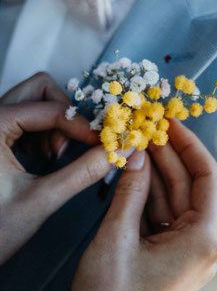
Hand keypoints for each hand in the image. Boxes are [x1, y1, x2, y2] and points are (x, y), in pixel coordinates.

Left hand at [0, 73, 116, 263]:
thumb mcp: (41, 199)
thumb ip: (82, 173)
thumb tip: (116, 152)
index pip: (48, 109)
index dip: (81, 125)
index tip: (101, 143)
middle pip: (39, 90)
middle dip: (64, 114)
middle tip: (73, 144)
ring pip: (34, 100)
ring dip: (55, 123)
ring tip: (56, 156)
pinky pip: (27, 117)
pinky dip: (45, 131)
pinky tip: (46, 156)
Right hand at [51, 119, 216, 290]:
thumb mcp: (116, 236)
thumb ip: (130, 189)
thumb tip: (136, 153)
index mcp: (203, 240)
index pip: (207, 176)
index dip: (188, 144)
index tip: (170, 122)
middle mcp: (202, 244)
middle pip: (190, 185)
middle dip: (168, 156)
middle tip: (147, 129)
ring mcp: (187, 250)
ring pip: (175, 198)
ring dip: (157, 173)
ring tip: (138, 146)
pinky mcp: (170, 254)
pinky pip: (164, 214)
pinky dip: (149, 194)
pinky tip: (135, 174)